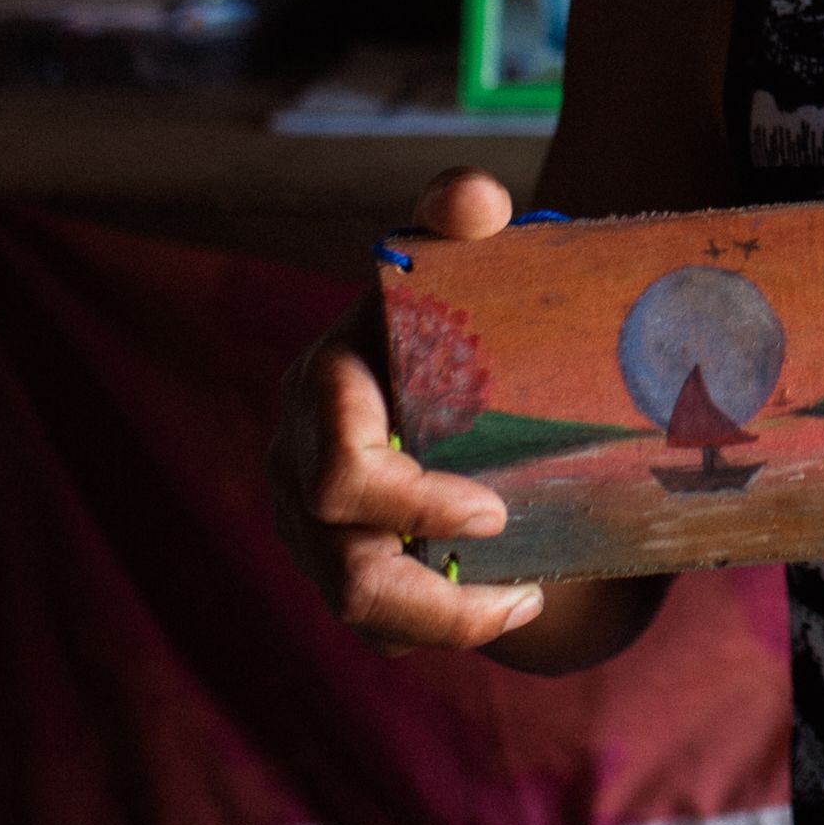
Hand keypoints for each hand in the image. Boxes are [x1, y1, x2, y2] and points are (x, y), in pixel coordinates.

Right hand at [266, 166, 546, 654]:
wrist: (440, 380)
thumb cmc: (447, 315)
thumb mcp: (453, 264)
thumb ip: (458, 219)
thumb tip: (471, 197)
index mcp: (322, 389)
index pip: (337, 470)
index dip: (409, 503)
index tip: (492, 509)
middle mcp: (298, 461)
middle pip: (340, 558)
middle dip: (431, 583)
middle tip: (519, 564)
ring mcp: (308, 524)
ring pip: (356, 608)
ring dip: (447, 620)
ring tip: (525, 603)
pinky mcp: (332, 565)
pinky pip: (375, 626)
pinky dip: (440, 627)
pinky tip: (506, 603)